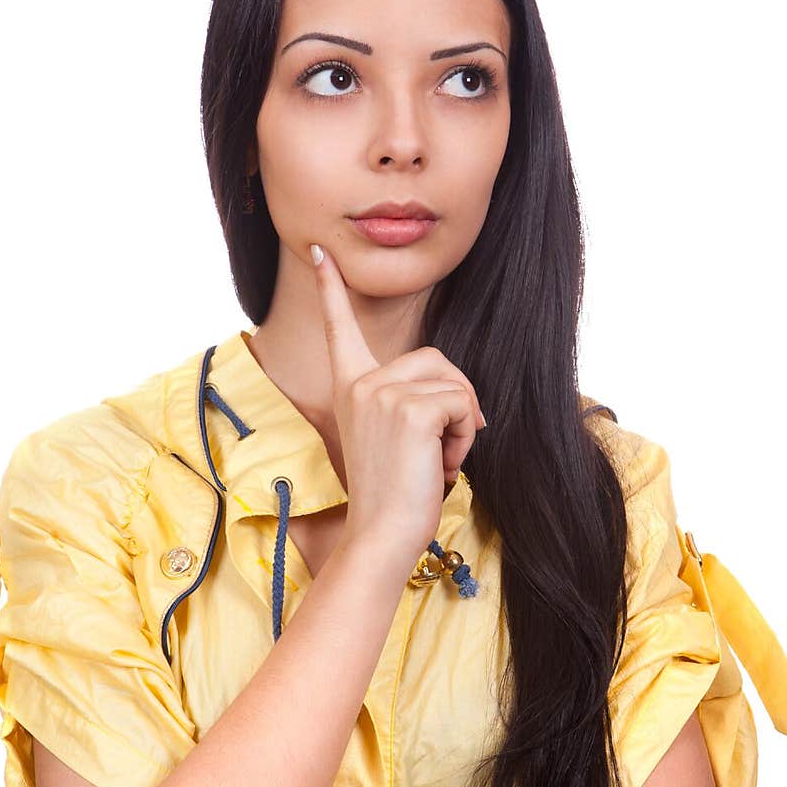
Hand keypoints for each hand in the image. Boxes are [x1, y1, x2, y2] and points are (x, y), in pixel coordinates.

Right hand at [311, 241, 484, 560]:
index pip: (340, 327)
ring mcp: (381, 392)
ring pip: (454, 384)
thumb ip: (411, 405)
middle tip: (444, 448)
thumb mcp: (396, 440)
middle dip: (457, 401)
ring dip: (463, 425)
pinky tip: (443, 466)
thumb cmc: (394, 496)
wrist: (382, 535)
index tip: (320, 252)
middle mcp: (360, 383)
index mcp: (350, 387)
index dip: (331, 289)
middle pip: (436, 360)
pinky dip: (465, 437)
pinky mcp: (409, 407)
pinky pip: (461, 404)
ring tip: (439, 461)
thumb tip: (466, 401)